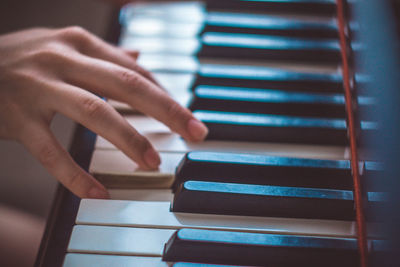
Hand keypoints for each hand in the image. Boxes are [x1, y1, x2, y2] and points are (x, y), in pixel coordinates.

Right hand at [0, 27, 207, 198]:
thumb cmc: (22, 59)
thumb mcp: (63, 46)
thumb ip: (103, 54)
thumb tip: (138, 56)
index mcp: (80, 43)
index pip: (134, 70)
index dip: (165, 94)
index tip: (187, 117)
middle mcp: (63, 59)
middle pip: (126, 85)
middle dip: (166, 109)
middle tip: (195, 133)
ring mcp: (39, 87)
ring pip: (94, 113)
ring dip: (129, 139)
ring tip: (154, 162)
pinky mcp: (16, 118)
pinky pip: (51, 151)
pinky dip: (75, 175)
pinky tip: (97, 192)